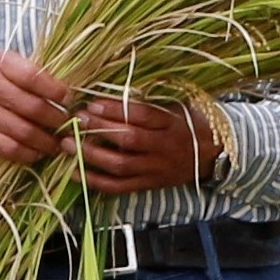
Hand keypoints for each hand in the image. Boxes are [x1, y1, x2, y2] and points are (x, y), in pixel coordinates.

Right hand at [0, 52, 74, 164]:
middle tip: (68, 127)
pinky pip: (10, 148)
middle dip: (57, 120)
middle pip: (33, 106)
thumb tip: (68, 95)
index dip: (56, 91)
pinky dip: (29, 154)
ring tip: (57, 144)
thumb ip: (28, 76)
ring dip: (46, 141)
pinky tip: (37, 153)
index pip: (33, 75)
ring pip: (24, 130)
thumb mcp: (0, 69)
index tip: (69, 100)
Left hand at [72, 92, 214, 196]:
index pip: (142, 115)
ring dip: (91, 155)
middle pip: (129, 140)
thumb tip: (109, 92)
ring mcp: (156, 169)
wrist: (211, 156)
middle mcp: (164, 147)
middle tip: (76, 120)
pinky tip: (75, 172)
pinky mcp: (149, 185)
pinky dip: (95, 181)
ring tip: (68, 144)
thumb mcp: (176, 107)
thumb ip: (148, 102)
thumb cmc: (188, 124)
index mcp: (172, 123)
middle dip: (99, 129)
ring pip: (120, 165)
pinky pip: (119, 187)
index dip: (116, 109)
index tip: (93, 103)